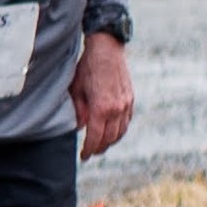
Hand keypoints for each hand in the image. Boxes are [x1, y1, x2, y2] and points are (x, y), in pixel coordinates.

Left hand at [71, 34, 134, 156]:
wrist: (106, 49)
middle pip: (110, 138)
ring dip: (111, 141)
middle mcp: (117, 108)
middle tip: (90, 153)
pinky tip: (112, 132)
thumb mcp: (75, 90)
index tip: (83, 156)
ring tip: (100, 145)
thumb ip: (78, 111)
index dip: (89, 149)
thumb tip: (78, 128)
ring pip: (121, 131)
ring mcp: (126, 104)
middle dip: (100, 148)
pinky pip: (127, 121)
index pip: (96, 137)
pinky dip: (120, 130)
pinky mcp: (130, 99)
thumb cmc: (86, 68)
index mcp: (101, 108)